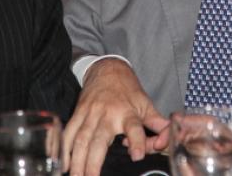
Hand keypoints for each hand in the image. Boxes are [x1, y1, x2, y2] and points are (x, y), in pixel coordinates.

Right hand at [63, 58, 168, 175]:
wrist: (107, 69)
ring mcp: (90, 113)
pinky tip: (63, 163)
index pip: (134, 127)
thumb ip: (158, 125)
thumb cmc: (127, 89)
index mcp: (128, 112)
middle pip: (99, 139)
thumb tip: (168, 141)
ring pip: (81, 139)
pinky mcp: (78, 112)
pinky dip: (65, 148)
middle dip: (93, 163)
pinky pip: (69, 132)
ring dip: (76, 160)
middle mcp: (108, 113)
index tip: (137, 155)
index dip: (137, 141)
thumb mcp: (146, 104)